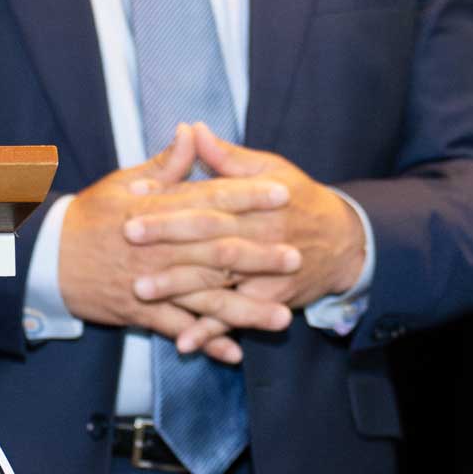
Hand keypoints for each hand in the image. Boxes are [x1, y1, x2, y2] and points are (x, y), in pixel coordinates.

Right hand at [56, 128, 275, 361]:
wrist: (47, 259)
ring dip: (244, 309)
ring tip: (281, 317)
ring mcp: (150, 283)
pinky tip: (235, 352)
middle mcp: (158, 247)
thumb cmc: (90, 217)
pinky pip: (178, 329)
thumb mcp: (124, 182)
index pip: (210, 199)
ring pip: (204, 298)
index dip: (247, 196)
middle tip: (296, 257)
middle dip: (258, 256)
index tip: (282, 193)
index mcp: (156, 210)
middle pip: (215, 252)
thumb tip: (192, 132)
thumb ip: (166, 164)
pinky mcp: (140, 312)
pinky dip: (205, 341)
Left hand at [142, 128, 367, 312]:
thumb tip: (193, 129)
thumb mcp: (270, 169)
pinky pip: (237, 319)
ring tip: (140, 291)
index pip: (209, 197)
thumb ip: (227, 156)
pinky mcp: (271, 301)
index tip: (134, 195)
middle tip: (127, 238)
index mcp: (259, 201)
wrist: (345, 242)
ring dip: (180, 289)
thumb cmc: (300, 199)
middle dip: (168, 240)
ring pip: (219, 282)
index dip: (171, 197)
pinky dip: (211, 333)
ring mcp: (267, 274)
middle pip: (210, 239)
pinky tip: (183, 343)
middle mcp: (263, 237)